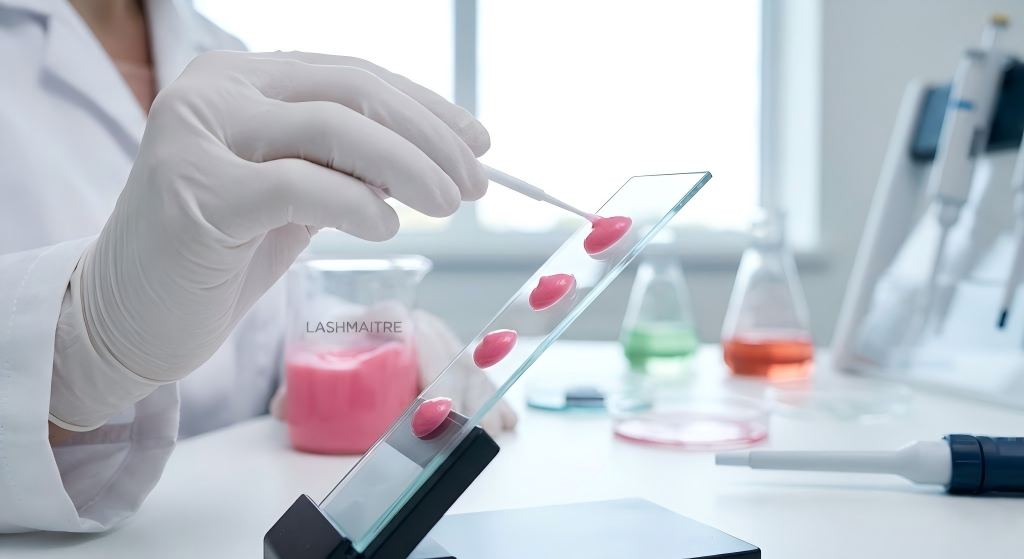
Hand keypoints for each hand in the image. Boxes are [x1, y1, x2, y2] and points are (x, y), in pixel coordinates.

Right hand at [50, 51, 488, 429]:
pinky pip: (300, 186)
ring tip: (450, 204)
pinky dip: (357, 204)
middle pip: (351, 92)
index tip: (479, 142)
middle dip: (429, 137)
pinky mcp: (196, 195)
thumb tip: (436, 157)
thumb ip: (348, 165)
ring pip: (332, 128)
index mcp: (241, 79)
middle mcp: (214, 91)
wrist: (128, 316)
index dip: (426, 107)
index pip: (353, 76)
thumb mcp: (294, 195)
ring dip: (409, 165)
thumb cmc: (218, 254)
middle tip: (476, 182)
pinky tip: (388, 227)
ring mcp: (198, 137)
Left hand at [270, 308, 517, 436]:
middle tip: (461, 435)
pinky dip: (492, 398)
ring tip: (489, 432)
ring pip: (469, 367)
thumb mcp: (312, 360)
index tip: (429, 413)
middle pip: (450, 356)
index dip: (428, 376)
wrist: (344, 333)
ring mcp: (440, 340)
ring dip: (481, 401)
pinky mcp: (452, 358)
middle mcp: (420, 324)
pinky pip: (478, 375)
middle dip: (459, 398)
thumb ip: (296, 386)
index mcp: (387, 314)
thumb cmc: (333, 343)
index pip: (415, 338)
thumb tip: (283, 408)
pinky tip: (504, 421)